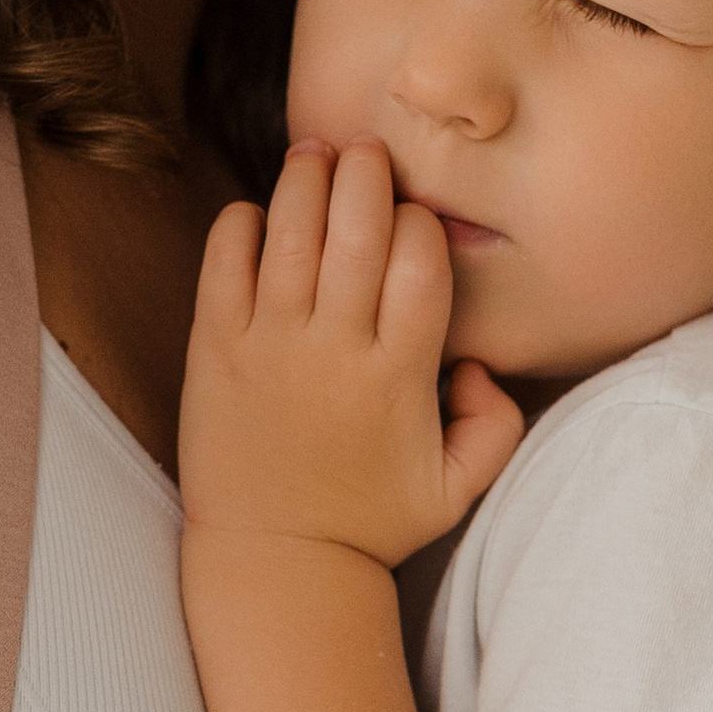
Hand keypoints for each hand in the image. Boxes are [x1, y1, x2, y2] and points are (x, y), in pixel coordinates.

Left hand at [182, 141, 519, 569]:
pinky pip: (224, 261)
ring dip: (306, 177)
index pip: (422, 262)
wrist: (275, 562)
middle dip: (367, 172)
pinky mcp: (213, 351)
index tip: (416, 218)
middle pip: (357, 226)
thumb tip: (476, 362)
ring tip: (316, 154)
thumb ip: (498, 424)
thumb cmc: (370, 525)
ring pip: (290, 229)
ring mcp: (269, 345)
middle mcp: (335, 350)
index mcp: (400, 376)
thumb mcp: (460, 489)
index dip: (422, 222)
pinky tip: (258, 214)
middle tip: (367, 149)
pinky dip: (241, 223)